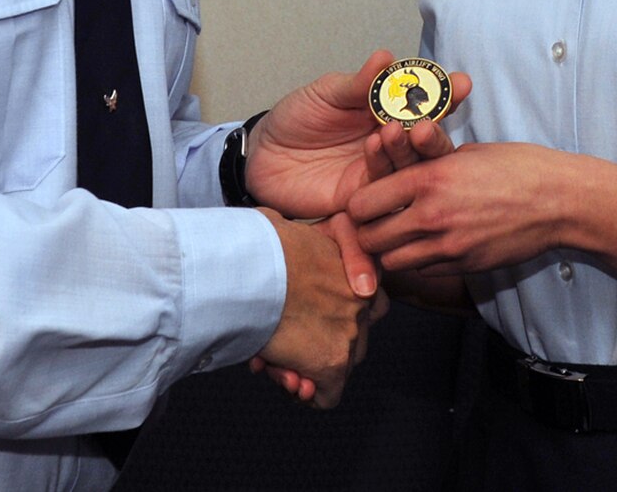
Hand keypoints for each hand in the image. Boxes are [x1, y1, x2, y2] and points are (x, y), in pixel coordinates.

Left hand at [247, 51, 471, 219]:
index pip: (421, 103)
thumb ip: (357, 83)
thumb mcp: (326, 94)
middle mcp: (389, 143)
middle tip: (443, 113)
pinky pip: (382, 187)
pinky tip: (378, 148)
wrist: (263, 157)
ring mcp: (379, 171)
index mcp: (385, 113)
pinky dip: (383, 167)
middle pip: (424, 138)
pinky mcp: (363, 197)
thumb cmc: (296, 118)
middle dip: (438, 124)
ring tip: (400, 128)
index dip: (442, 94)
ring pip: (407, 164)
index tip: (461, 83)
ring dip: (410, 146)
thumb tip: (386, 56)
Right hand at [254, 212, 383, 408]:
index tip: (307, 318)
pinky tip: (282, 377)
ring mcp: (348, 331)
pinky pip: (327, 396)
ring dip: (310, 371)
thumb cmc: (255, 243)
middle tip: (288, 346)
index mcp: (354, 265)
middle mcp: (360, 300)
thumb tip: (270, 220)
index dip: (339, 313)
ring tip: (279, 364)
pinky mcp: (330, 361)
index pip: (369, 298)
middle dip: (320, 345)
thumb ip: (290, 232)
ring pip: (340, 367)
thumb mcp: (280, 224)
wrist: (248, 267)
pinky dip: (307, 395)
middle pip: (354, 336)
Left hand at [347, 141, 575, 275]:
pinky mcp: (464, 265)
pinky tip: (428, 245)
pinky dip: (417, 261)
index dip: (358, 204)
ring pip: (392, 262)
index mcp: (428, 179)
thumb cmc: (516, 167)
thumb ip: (427, 164)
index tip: (366, 200)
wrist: (558, 201)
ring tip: (400, 236)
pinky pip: (422, 271)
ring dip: (390, 250)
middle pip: (369, 238)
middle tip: (375, 222)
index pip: (363, 202)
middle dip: (366, 231)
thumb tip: (403, 166)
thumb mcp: (465, 153)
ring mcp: (448, 246)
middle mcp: (431, 216)